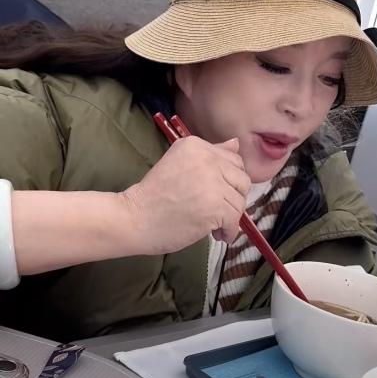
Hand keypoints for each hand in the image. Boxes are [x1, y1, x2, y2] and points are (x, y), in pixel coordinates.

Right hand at [119, 136, 249, 254]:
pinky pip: (234, 220)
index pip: (234, 161)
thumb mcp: (180, 163)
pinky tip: (216, 234)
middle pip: (242, 180)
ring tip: (214, 225)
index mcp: (197, 146)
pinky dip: (228, 231)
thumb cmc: (154, 194)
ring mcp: (212, 183)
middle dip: (234, 198)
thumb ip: (210, 153)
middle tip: (218, 210)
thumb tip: (236, 144)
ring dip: (230, 217)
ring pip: (239, 202)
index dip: (230, 180)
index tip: (218, 193)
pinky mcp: (214, 207)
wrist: (134, 217)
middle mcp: (207, 159)